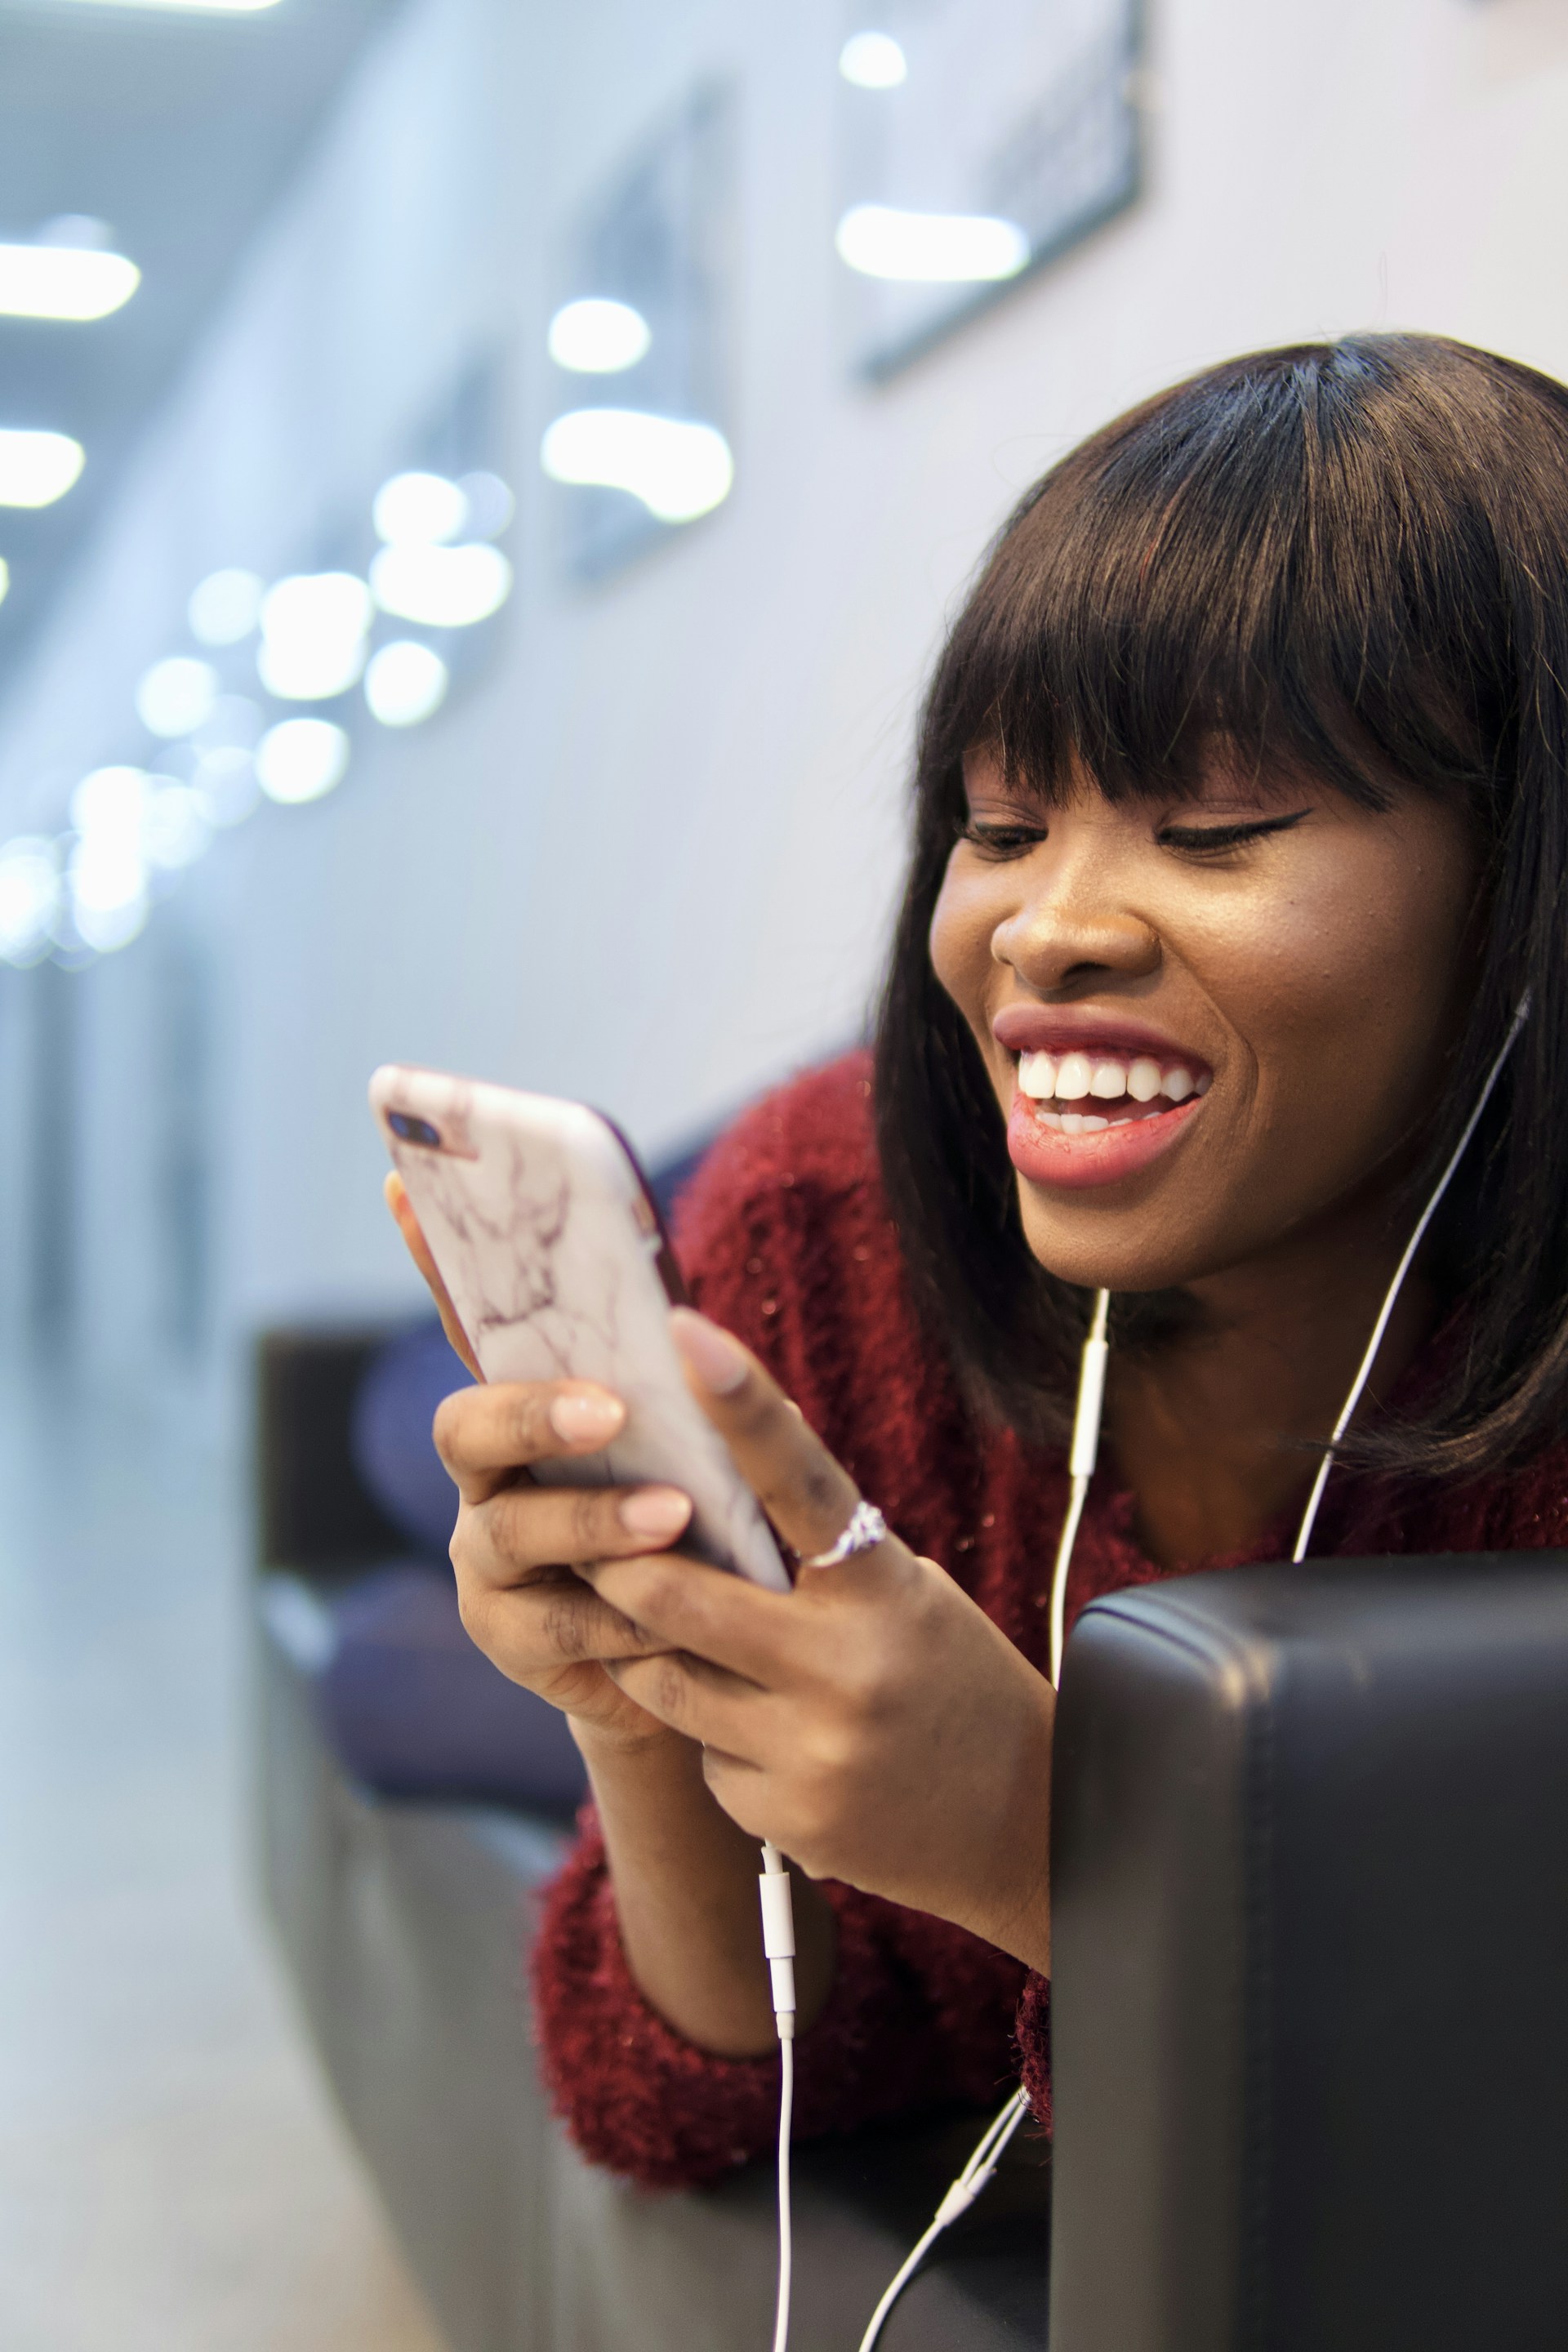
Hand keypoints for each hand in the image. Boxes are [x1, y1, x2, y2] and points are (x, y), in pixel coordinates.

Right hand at [385, 1171, 698, 1750]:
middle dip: (531, 1412)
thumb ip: (687, 1393)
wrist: (709, 1662)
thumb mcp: (705, 1448)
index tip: (408, 1181)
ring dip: (595, 1520)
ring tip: (676, 1516)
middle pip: (465, 1425)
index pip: (476, 1323)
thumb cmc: (706, 1530)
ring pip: (512, 1528)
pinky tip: (675, 1620)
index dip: (435, 1258)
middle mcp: (488, 1474)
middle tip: (611, 1410)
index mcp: (532, 1407)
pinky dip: (623, 1616)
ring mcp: (487, 1558)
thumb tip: (697, 1330)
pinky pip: (556, 1623)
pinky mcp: (510, 1638)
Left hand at [578, 1310, 1057, 1973]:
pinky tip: (772, 1739)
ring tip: (687, 1642)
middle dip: (613, 1560)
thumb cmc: (951, 1679)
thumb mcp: (907, 1596)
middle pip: (673, 1593)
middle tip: (585, 1534)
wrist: (1028, 1825)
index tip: (685, 1330)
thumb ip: (817, 1554)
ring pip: (662, 1677)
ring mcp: (809, 1748)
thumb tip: (705, 1479)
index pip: (800, 1479)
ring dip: (648, 1648)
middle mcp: (845, 1666)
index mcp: (885, 1589)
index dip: (741, 1403)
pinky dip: (713, 1732)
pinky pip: (701, 1753)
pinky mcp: (781, 1816)